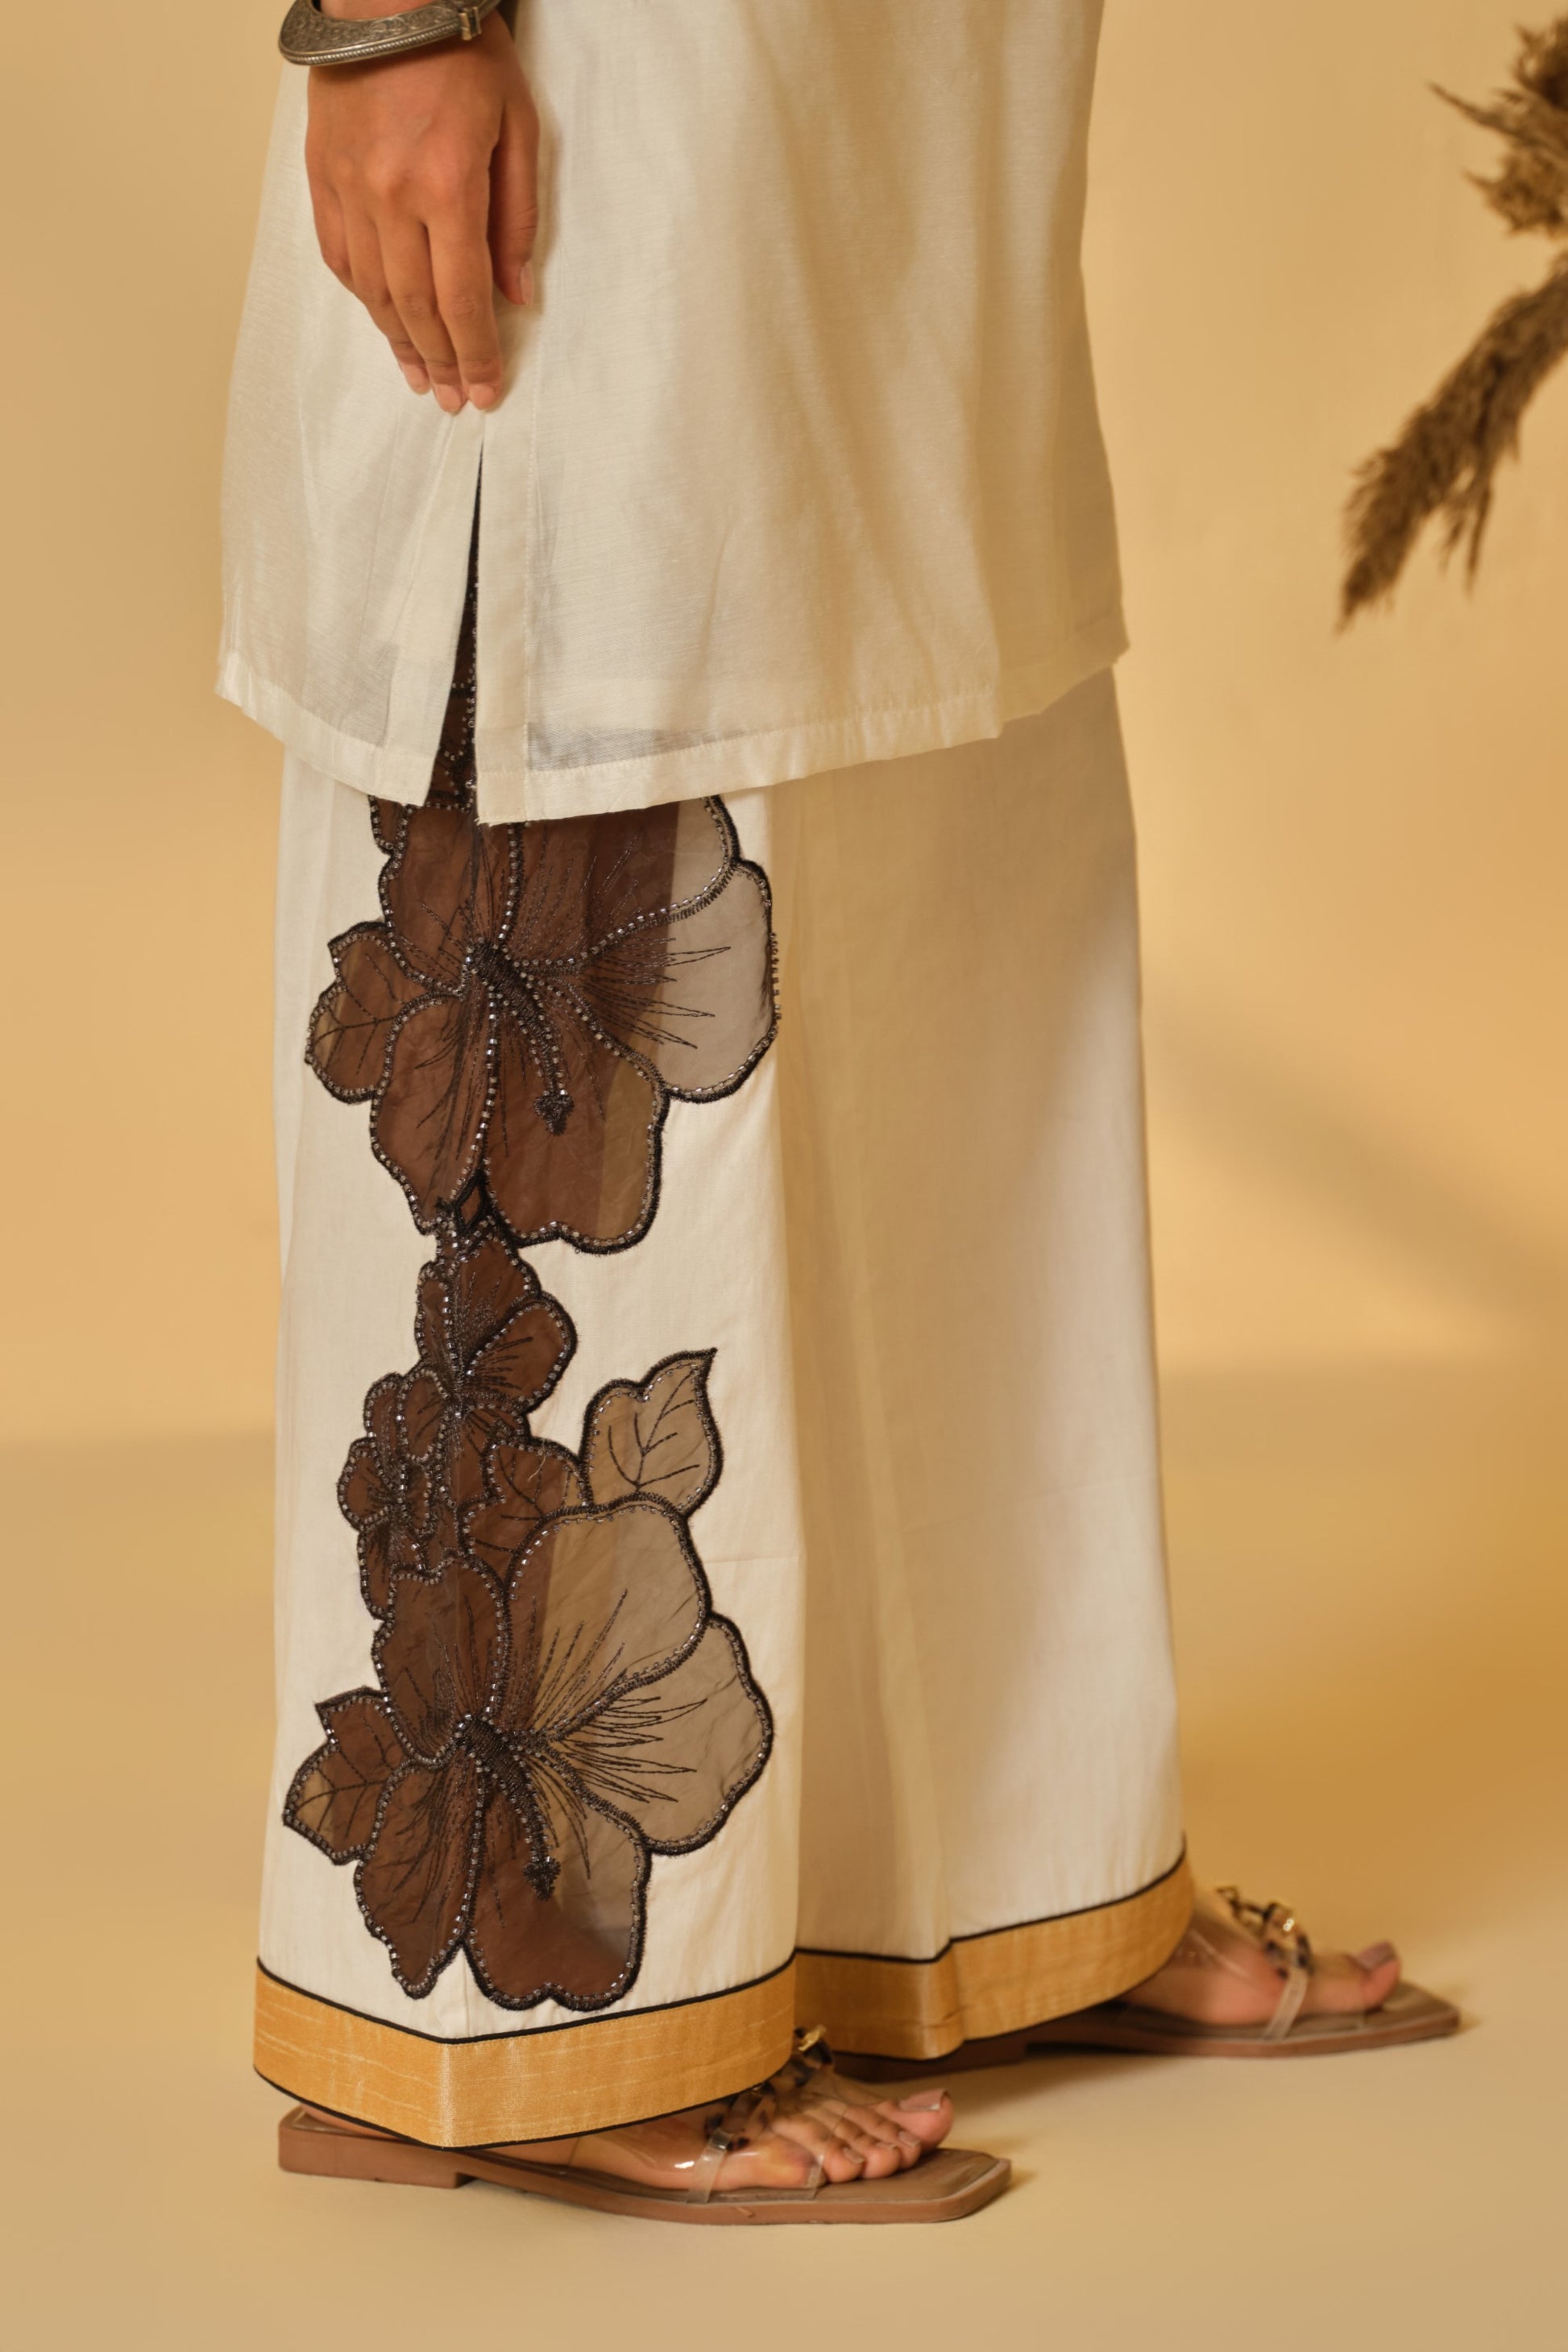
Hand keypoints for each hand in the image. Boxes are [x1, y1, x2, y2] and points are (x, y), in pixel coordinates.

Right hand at [306, 8, 537, 410]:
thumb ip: (516, 218)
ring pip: (374, 292)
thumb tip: (516, 295)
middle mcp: (391, 197)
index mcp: (447, 186)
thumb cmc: (463, 53)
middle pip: (416, 308)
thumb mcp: (517, 128)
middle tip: (451, 399)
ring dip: (399, 343)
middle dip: (439, 362)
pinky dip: (364, 298)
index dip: (476, 355)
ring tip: (419, 376)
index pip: (463, 299)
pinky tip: (384, 322)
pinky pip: (341, 257)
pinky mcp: (322, 176)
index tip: (485, 391)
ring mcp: (350, 189)